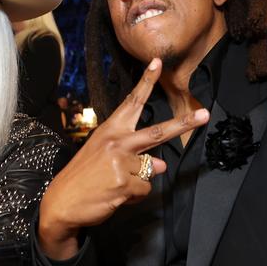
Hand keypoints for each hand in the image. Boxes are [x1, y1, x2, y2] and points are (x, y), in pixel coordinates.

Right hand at [39, 58, 208, 258]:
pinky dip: (134, 196)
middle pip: (157, 132)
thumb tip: (161, 165)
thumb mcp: (104, 159)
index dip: (146, 82)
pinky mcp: (124, 183)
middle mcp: (116, 142)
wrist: (61, 202)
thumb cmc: (82, 178)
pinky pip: (144, 189)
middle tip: (205, 114)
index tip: (158, 63)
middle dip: (184, 123)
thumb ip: (133, 157)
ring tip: (113, 185)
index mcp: (110, 130)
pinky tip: (114, 196)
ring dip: (137, 182)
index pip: (131, 103)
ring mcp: (121, 162)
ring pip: (150, 171)